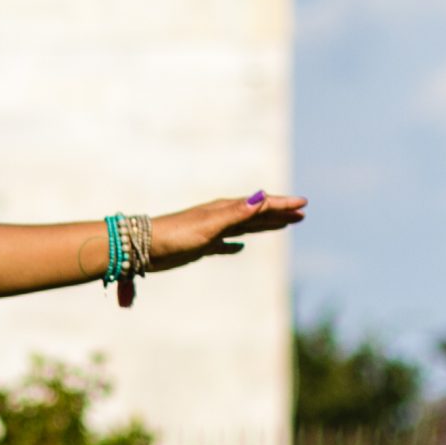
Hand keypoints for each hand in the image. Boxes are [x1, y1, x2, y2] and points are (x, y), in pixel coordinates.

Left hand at [147, 191, 307, 273]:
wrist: (141, 248)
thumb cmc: (175, 235)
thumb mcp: (210, 225)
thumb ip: (236, 213)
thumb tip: (262, 197)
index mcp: (225, 210)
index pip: (261, 205)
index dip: (282, 204)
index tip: (304, 204)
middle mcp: (220, 217)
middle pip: (256, 215)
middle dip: (279, 214)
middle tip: (301, 214)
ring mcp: (210, 231)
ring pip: (243, 227)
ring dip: (263, 226)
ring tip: (281, 226)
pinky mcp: (199, 246)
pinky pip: (223, 244)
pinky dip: (233, 245)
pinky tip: (238, 248)